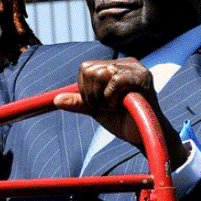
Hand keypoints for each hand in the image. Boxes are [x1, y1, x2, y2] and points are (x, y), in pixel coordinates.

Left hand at [54, 57, 188, 168]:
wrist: (144, 137)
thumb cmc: (124, 121)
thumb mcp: (97, 109)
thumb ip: (79, 102)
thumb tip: (55, 100)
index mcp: (116, 67)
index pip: (85, 68)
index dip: (84, 89)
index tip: (99, 104)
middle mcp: (126, 63)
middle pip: (88, 69)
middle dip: (91, 94)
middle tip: (107, 107)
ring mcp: (135, 68)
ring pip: (98, 74)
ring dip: (101, 98)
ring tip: (114, 106)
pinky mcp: (141, 77)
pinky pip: (112, 81)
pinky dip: (110, 98)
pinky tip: (120, 105)